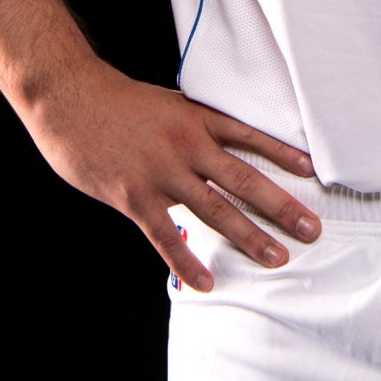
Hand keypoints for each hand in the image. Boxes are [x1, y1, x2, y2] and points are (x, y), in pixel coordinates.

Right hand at [21, 61, 319, 291]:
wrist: (68, 97)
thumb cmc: (114, 102)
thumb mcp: (165, 105)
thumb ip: (191, 128)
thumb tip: (215, 150)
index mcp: (196, 119)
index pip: (249, 137)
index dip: (282, 155)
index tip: (312, 172)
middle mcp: (187, 146)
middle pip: (244, 180)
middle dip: (282, 207)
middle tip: (312, 229)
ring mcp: (162, 173)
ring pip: (216, 210)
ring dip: (250, 237)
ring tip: (278, 258)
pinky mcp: (134, 197)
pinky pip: (166, 236)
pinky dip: (187, 262)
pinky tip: (206, 282)